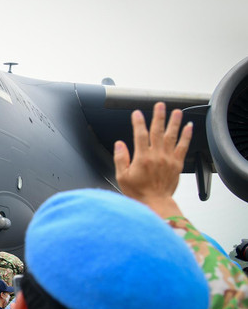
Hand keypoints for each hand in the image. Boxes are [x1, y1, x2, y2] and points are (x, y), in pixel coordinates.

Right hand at [114, 102, 190, 218]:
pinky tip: (189, 127)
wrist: (156, 203)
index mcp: (142, 158)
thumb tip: (119, 144)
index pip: (139, 135)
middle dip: (158, 117)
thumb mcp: (122, 177)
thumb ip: (121, 159)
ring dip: (174, 122)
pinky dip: (186, 136)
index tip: (137, 113)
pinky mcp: (177, 164)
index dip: (138, 122)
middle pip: (157, 131)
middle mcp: (156, 156)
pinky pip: (183, 147)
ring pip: (172, 136)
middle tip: (160, 105)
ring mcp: (168, 159)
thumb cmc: (138, 192)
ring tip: (176, 112)